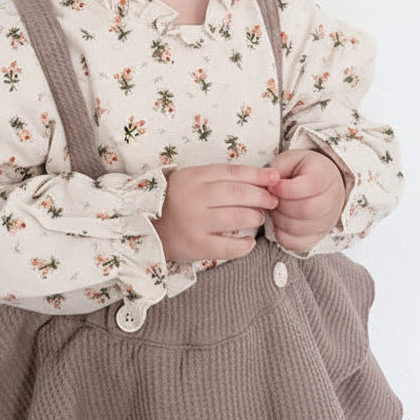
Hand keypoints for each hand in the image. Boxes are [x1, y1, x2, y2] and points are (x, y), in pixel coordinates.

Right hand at [152, 164, 279, 262]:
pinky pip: (227, 247)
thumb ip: (218, 177)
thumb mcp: (190, 179)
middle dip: (262, 196)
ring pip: (236, 217)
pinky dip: (243, 245)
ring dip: (254, 217)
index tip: (275, 178)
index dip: (258, 175)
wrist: (144, 227)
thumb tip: (260, 178)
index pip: (233, 172)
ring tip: (259, 217)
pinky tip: (249, 242)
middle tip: (272, 200)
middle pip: (238, 193)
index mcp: (193, 177)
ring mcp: (194, 222)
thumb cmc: (174, 201)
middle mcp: (194, 197)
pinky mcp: (195, 245)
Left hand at [268, 149, 347, 253]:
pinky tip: (280, 222)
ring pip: (300, 229)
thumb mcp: (291, 159)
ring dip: (280, 220)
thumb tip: (268, 185)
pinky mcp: (319, 236)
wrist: (324, 182)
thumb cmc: (304, 170)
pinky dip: (283, 235)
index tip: (272, 186)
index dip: (284, 189)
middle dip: (281, 206)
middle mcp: (332, 201)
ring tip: (275, 209)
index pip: (307, 188)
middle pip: (306, 210)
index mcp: (325, 177)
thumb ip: (278, 168)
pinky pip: (298, 244)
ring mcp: (327, 221)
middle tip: (271, 199)